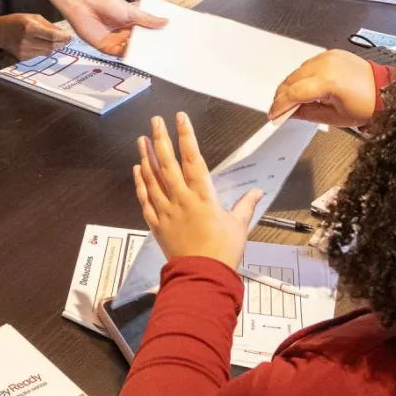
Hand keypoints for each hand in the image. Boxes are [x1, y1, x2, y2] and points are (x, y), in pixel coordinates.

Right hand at [0, 13, 72, 59]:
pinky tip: (42, 44)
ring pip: (47, 52)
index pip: (52, 36)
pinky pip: (40, 55)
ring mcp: (24, 51)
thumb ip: (49, 25)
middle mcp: (27, 41)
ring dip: (55, 47)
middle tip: (68, 39)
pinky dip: (45, 50)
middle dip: (62, 43)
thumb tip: (64, 33)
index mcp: (30, 27)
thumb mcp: (32, 17)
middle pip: (52, 46)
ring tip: (57, 41)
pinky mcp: (23, 58)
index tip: (71, 36)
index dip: (64, 37)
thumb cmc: (16, 21)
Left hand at [62, 0, 167, 56]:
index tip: (169, 42)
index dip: (156, 38)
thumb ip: (148, 20)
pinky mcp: (106, 48)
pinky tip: (137, 55)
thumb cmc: (106, 3)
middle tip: (165, 54)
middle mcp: (124, 34)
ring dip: (140, 53)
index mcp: (131, 23)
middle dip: (150, 48)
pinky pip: (119, 54)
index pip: (146, 33)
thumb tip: (166, 21)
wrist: (84, 5)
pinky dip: (128, 55)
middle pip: (140, 44)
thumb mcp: (131, 12)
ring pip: (131, 51)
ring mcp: (115, 41)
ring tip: (154, 56)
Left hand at [133, 114, 261, 270]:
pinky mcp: (156, 222)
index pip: (193, 159)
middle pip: (168, 163)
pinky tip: (137, 169)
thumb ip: (246, 206)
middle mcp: (181, 199)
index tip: (180, 118)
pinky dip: (140, 182)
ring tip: (142, 139)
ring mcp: (166, 210)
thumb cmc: (223, 252)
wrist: (202, 276)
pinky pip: (144, 198)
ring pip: (152, 178)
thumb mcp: (239, 226)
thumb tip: (257, 191)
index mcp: (203, 197)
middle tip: (155, 120)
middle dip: (161, 139)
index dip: (186, 136)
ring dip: (146, 156)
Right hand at [269, 49, 378, 125]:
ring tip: (292, 99)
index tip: (273, 114)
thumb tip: (291, 112)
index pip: (294, 92)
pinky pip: (309, 64)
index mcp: (328, 81)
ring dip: (292, 84)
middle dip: (282, 95)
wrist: (387, 90)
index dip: (280, 104)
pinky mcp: (331, 53)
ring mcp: (328, 57)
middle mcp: (325, 65)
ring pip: (298, 71)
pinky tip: (305, 86)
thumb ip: (308, 113)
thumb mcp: (336, 118)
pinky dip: (303, 75)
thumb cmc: (369, 105)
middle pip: (291, 79)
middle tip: (279, 108)